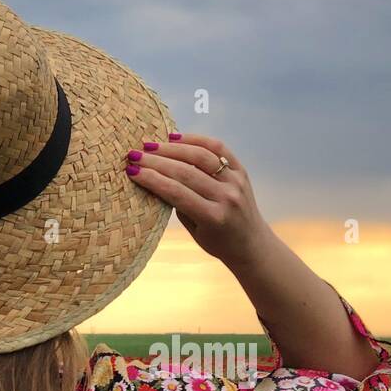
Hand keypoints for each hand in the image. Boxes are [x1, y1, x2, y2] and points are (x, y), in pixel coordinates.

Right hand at [125, 132, 379, 378]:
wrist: (259, 250)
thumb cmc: (225, 251)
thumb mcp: (201, 238)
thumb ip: (183, 211)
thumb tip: (160, 186)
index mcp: (219, 217)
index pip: (178, 190)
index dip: (153, 179)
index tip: (131, 171)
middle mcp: (231, 196)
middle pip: (186, 170)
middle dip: (158, 160)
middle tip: (132, 154)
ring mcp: (239, 183)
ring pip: (200, 156)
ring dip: (172, 148)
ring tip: (149, 145)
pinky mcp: (243, 172)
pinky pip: (217, 149)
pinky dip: (198, 141)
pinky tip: (177, 139)